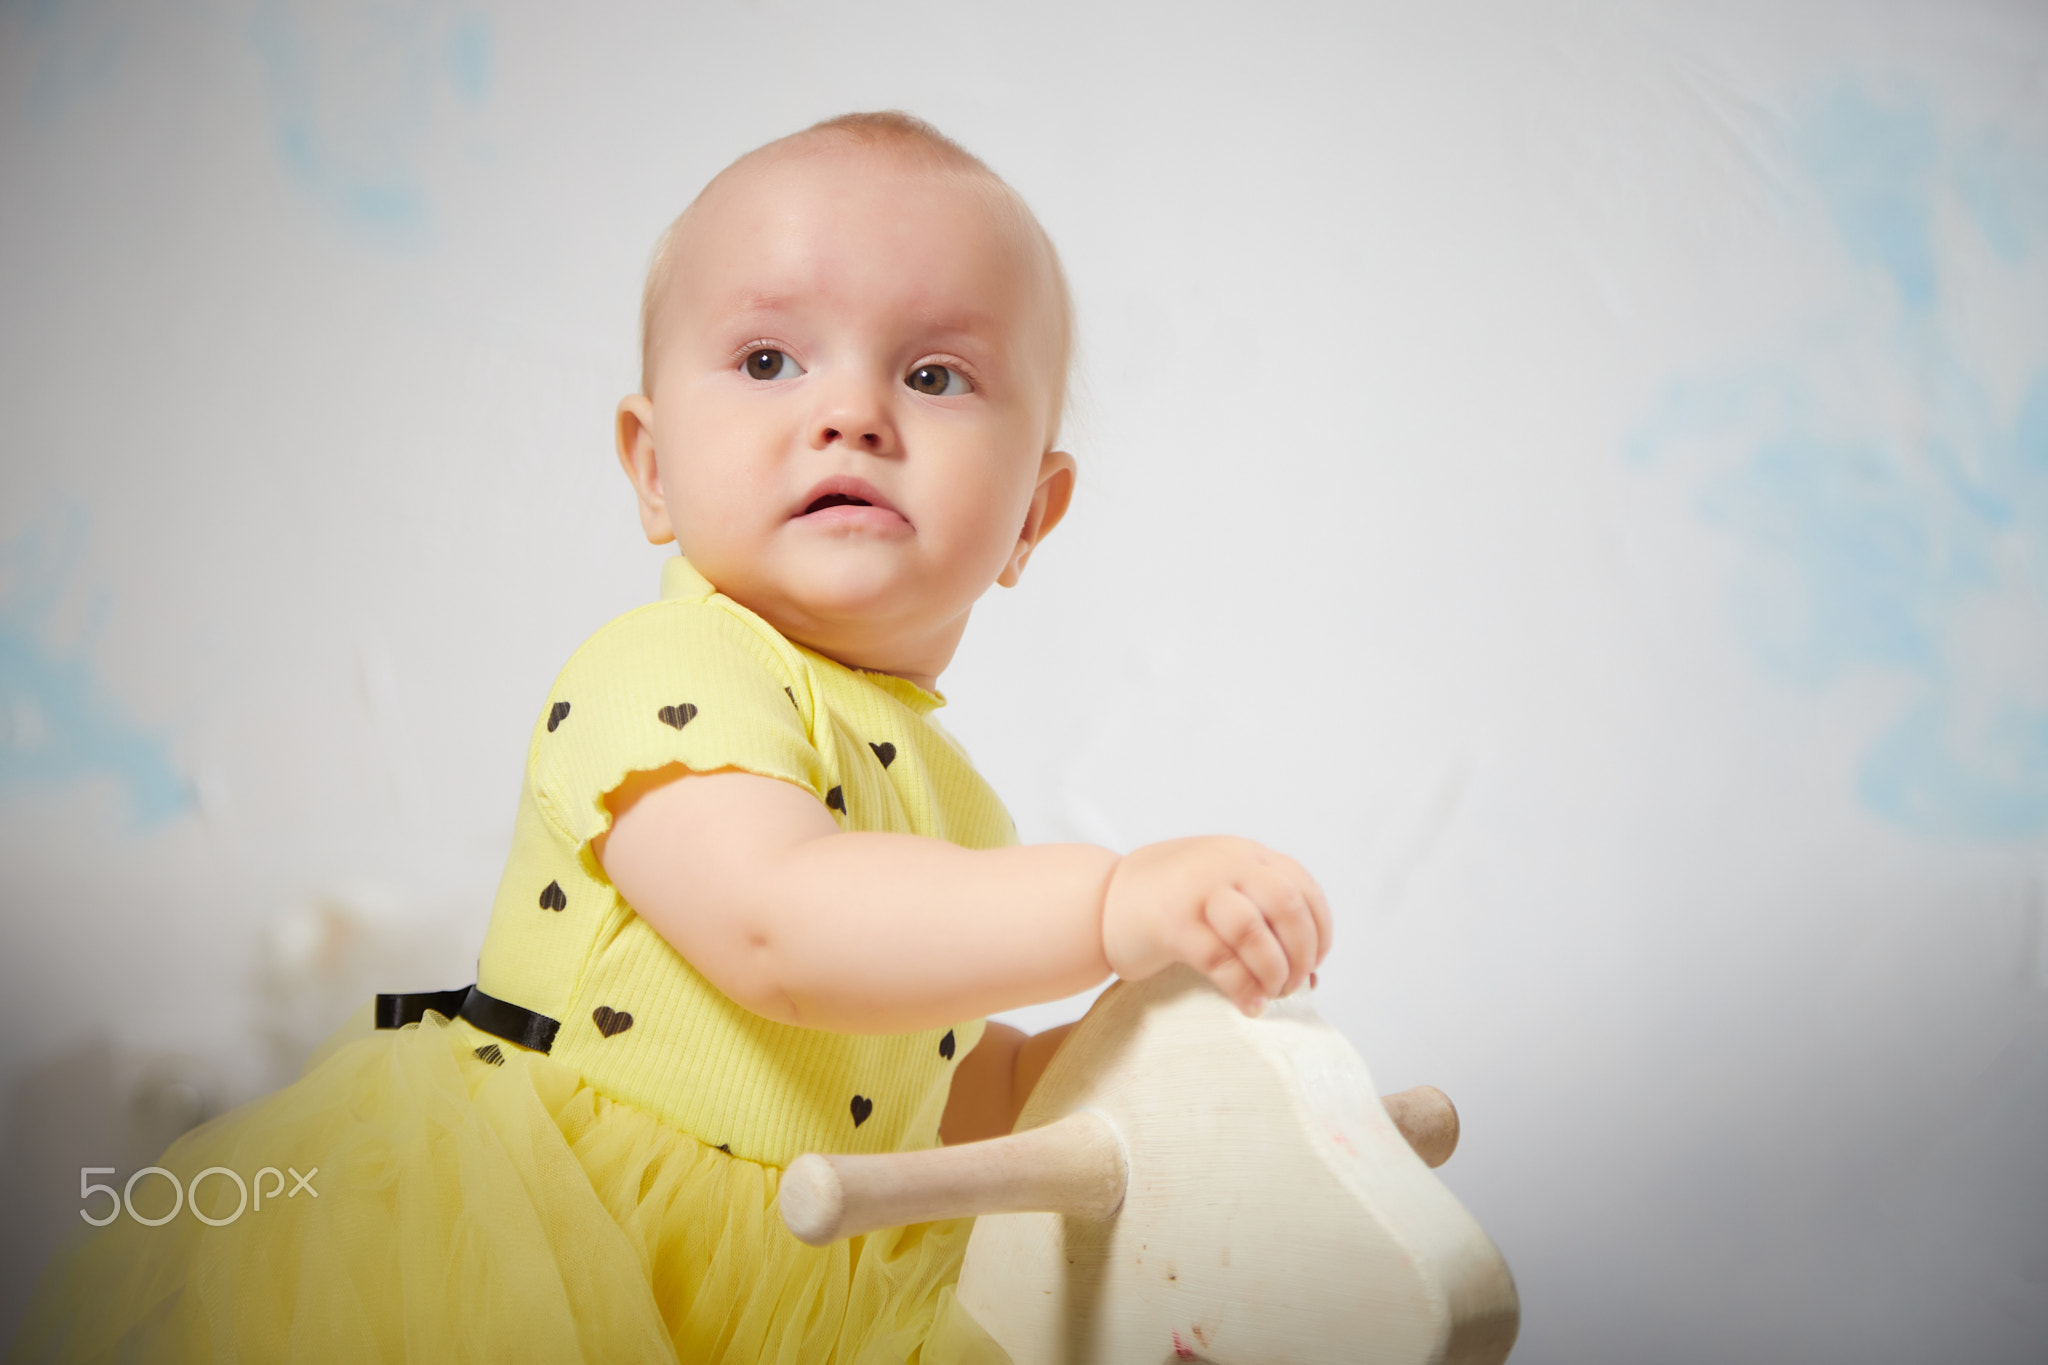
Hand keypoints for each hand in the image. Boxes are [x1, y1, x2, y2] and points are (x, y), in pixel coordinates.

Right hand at [1100, 836, 1331, 1015]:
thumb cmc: (1165, 903)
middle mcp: (1225, 863)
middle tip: (1295, 984)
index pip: (1302, 887)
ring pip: (1256, 932)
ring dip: (1275, 971)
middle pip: (1287, 906)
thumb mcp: (1217, 889)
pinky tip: (1249, 1005)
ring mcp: (1197, 890)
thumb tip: (1310, 977)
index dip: (1319, 930)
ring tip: (1273, 994)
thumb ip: (1259, 915)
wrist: (1096, 900)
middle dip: (1301, 953)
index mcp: (1242, 853)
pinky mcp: (1172, 924)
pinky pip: (1221, 960)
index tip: (1315, 962)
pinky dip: (1243, 988)